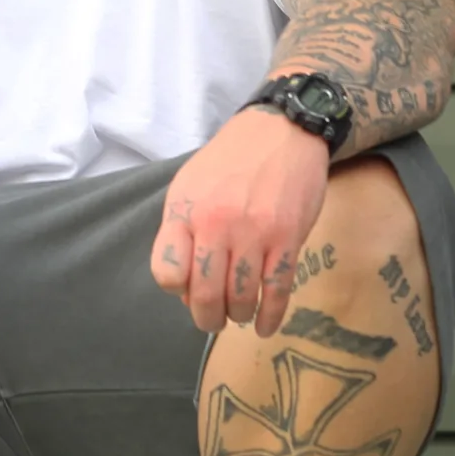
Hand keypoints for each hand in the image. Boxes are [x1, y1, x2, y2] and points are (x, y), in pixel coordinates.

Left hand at [151, 105, 328, 333]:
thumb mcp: (190, 185)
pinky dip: (271, 315)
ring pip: (241, 297)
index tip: (189, 290)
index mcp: (185, 211)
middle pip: (204, 294)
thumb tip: (186, 286)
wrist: (282, 130)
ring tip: (240, 314)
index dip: (178, 291)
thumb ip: (181, 230)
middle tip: (214, 321)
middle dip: (208, 318)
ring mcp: (254, 232)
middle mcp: (215, 224)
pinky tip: (266, 325)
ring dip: (239, 315)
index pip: (167, 273)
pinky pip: (277, 289)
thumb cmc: (232, 160)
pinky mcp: (288, 237)